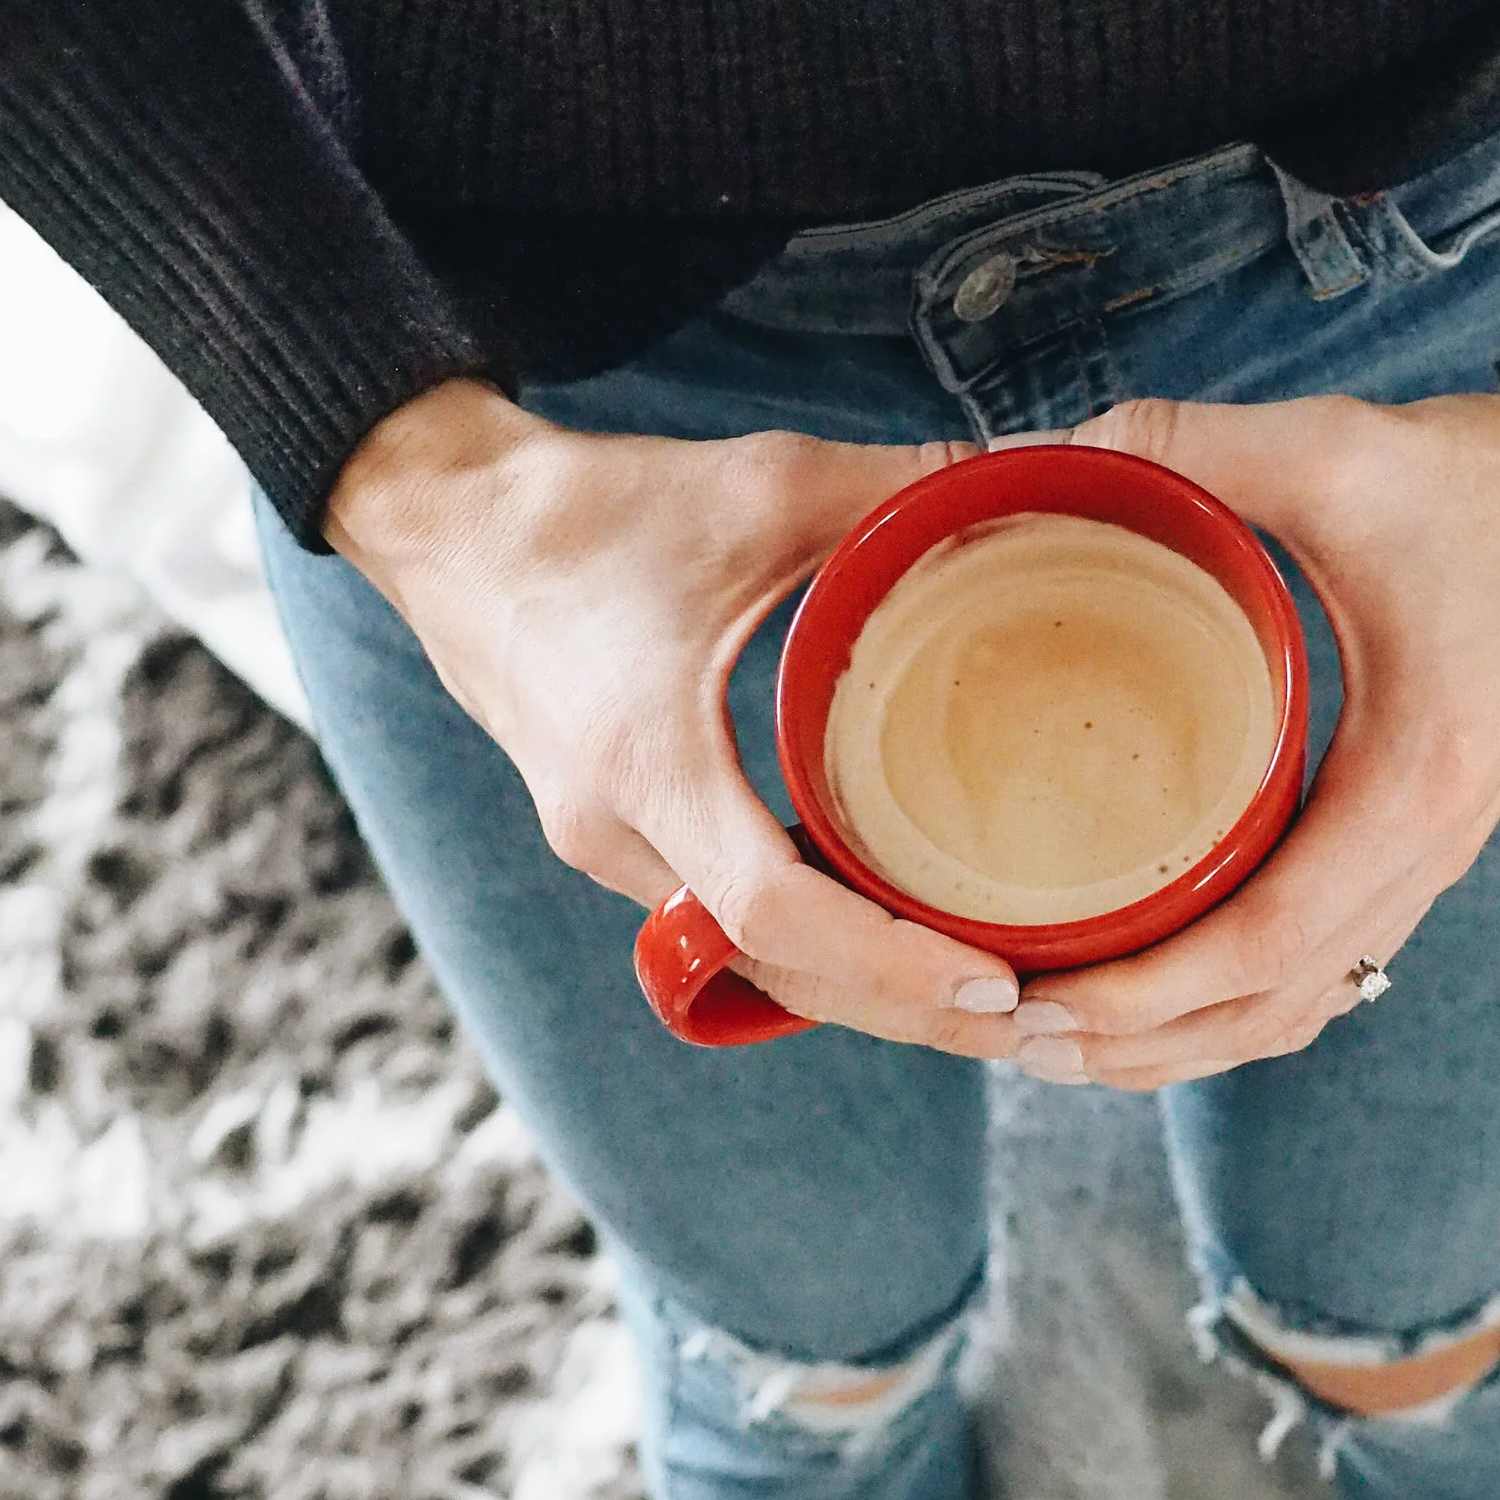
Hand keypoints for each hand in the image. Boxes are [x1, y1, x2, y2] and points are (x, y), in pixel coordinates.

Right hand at [325, 382, 1054, 1054]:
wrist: (444, 519)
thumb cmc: (590, 507)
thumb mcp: (763, 484)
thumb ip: (906, 491)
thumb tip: (1055, 474)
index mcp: (647, 759)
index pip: (777, 910)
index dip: (891, 964)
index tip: (995, 984)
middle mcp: (613, 831)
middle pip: (776, 970)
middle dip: (905, 1013)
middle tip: (1033, 1025)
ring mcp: (603, 847)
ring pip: (749, 962)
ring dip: (862, 994)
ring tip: (987, 1004)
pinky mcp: (609, 837)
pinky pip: (722, 924)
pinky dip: (813, 946)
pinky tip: (896, 942)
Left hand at [1017, 368, 1499, 1085]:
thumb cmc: (1491, 481)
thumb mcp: (1339, 450)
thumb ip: (1190, 445)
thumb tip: (1043, 453)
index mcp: (1415, 786)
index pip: (1266, 943)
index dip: (1145, 992)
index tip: (1038, 999)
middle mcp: (1430, 849)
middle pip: (1270, 1009)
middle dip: (1140, 1042)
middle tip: (1014, 1038)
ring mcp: (1430, 858)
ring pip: (1298, 1006)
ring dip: (1182, 1041)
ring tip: (1061, 1040)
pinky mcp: (1416, 841)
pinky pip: (1324, 964)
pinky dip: (1234, 1004)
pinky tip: (1156, 995)